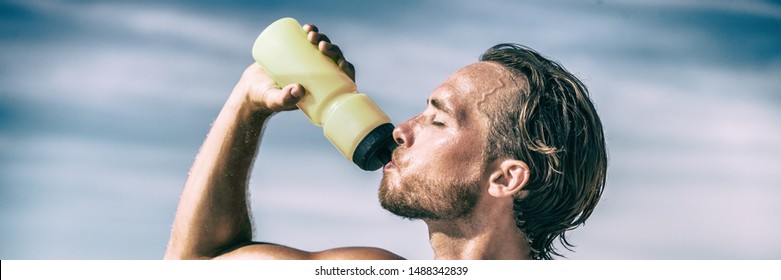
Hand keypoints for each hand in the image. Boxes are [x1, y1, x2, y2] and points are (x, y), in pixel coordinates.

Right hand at [238, 23, 355, 114]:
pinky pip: (308, 41)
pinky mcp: (296, 53)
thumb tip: (298, 89)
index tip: (341, 63)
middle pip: (333, 59)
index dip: (346, 68)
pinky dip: (311, 32)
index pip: (341, 78)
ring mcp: (307, 63)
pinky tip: (309, 28)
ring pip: (322, 48)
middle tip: (321, 46)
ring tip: (311, 35)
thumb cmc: (266, 100)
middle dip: (332, 49)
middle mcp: (317, 76)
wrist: (251, 89)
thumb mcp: (275, 101)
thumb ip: (285, 100)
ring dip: (322, 38)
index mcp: (320, 90)